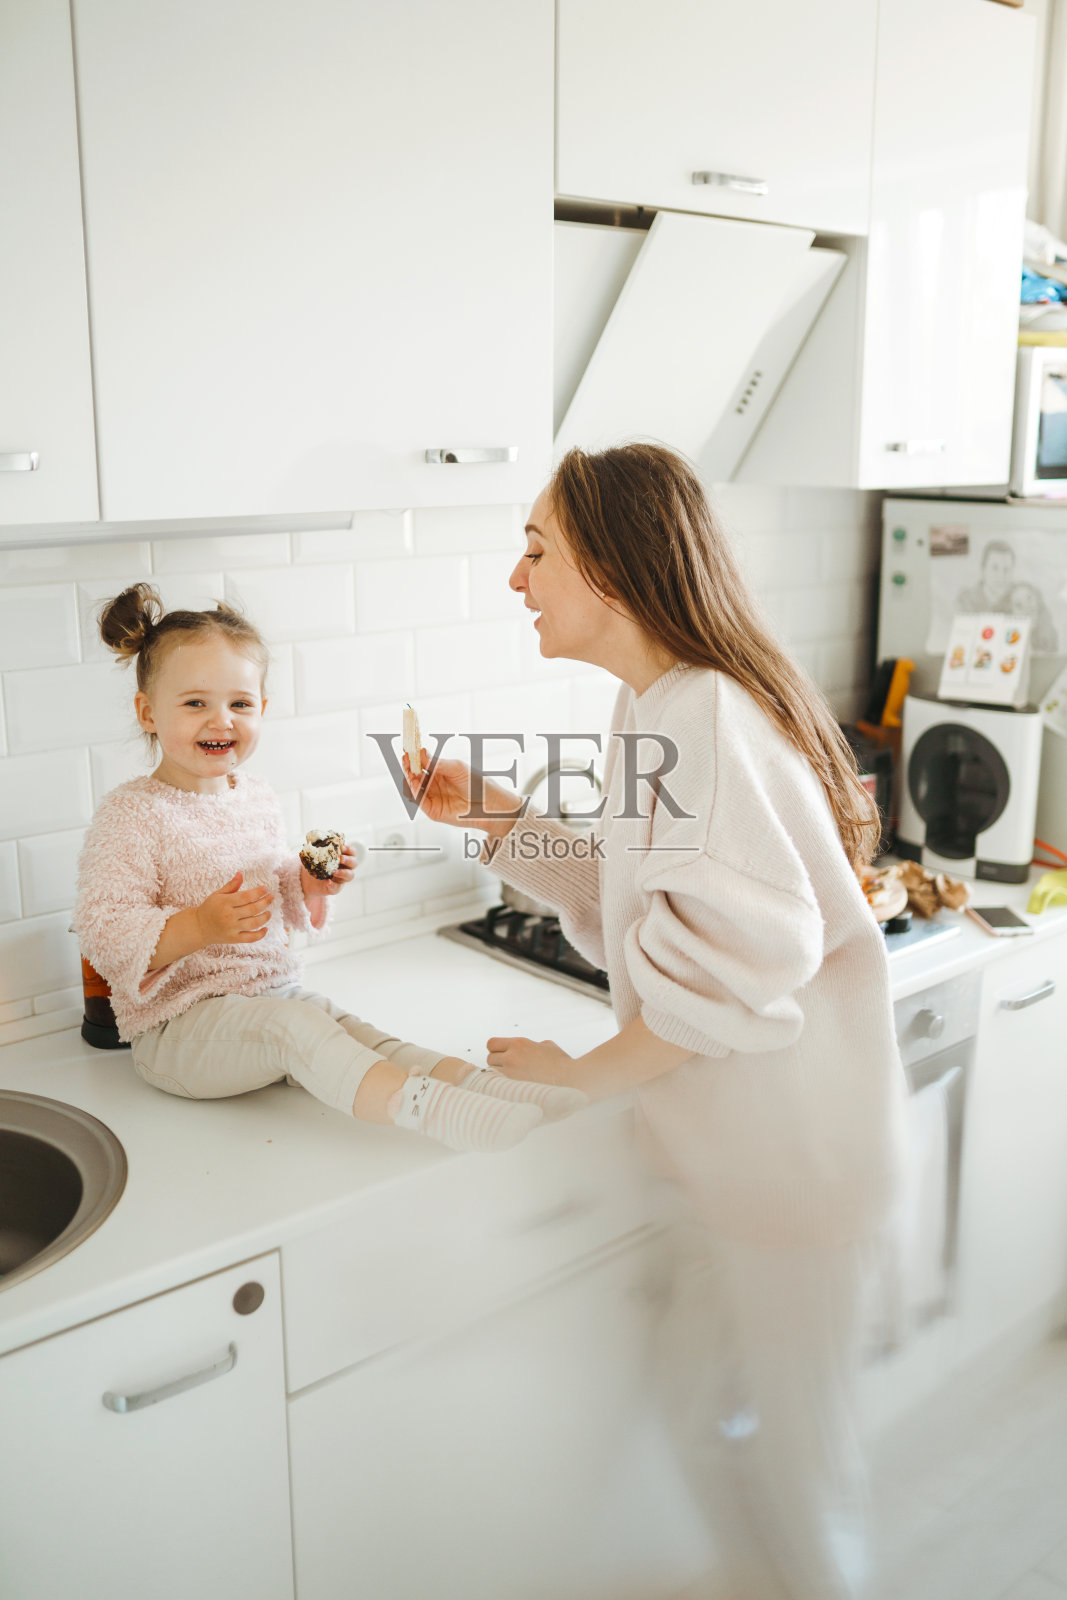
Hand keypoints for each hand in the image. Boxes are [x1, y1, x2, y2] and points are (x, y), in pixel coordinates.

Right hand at [195, 871, 273, 945]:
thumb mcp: (218, 895)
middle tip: (271, 897)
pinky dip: (260, 934)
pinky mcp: (234, 939)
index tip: (265, 889)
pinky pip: (250, 938)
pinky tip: (265, 928)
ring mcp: (232, 929)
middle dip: (265, 902)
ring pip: (254, 923)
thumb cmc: (210, 908)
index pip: (246, 897)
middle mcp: (229, 916)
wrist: (198, 928)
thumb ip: (231, 886)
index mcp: (225, 903)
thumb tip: (241, 874)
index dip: (258, 892)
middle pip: (252, 909)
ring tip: (269, 912)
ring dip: (264, 917)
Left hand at [301, 844, 359, 898]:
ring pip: (350, 876)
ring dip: (343, 873)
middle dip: (348, 860)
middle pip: (354, 863)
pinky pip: (337, 887)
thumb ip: (317, 848)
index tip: (342, 847)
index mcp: (343, 857)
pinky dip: (333, 885)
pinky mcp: (336, 887)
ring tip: (334, 872)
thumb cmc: (315, 865)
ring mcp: (342, 878)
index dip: (350, 849)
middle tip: (340, 858)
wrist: (309, 880)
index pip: (352, 852)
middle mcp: (345, 867)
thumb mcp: (315, 855)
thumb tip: (312, 840)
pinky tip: (328, 882)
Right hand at [403, 750, 522, 836]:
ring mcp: (432, 798)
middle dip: (408, 765)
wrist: (490, 804)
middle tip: (405, 757)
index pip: (421, 763)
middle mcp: (433, 784)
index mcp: (439, 772)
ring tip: (409, 769)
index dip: (413, 756)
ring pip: (414, 788)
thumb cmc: (478, 784)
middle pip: (414, 775)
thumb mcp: (457, 768)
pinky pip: (420, 801)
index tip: (408, 748)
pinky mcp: (433, 811)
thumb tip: (422, 754)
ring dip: (409, 778)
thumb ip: (438, 763)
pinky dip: (414, 792)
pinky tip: (414, 783)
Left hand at [485, 1035, 574, 1084]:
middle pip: (490, 1059)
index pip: (491, 1044)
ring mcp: (510, 1074)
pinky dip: (502, 1087)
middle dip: (498, 1063)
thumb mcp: (547, 1046)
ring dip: (498, 1076)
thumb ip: (532, 1045)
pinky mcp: (512, 1089)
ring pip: (492, 1073)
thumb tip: (527, 1050)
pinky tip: (512, 1089)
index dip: (496, 1049)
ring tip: (512, 1081)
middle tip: (510, 1070)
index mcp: (519, 1044)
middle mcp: (512, 1057)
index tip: (502, 1055)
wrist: (571, 1081)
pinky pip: (497, 1087)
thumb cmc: (562, 1064)